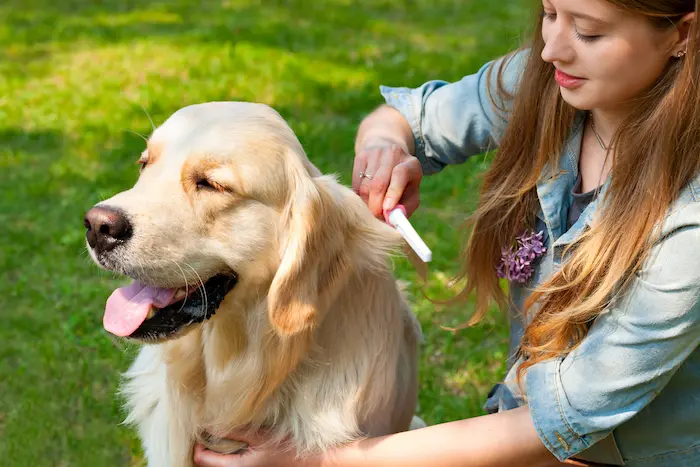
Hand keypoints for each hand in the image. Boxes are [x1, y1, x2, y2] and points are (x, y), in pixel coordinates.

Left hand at [193, 431, 313, 466]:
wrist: (310, 462)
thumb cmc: (287, 451)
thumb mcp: (260, 437)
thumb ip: (235, 431)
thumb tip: (211, 425)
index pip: (203, 459)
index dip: (198, 443)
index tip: (203, 426)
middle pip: (209, 461)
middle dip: (208, 444)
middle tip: (212, 425)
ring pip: (221, 461)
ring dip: (219, 447)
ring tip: (224, 430)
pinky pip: (232, 460)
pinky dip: (230, 450)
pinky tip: (237, 438)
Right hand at [352, 144, 422, 217]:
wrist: (389, 158)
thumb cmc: (403, 184)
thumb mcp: (411, 194)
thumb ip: (404, 208)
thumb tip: (390, 219)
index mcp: (411, 164)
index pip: (400, 174)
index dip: (393, 192)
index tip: (387, 208)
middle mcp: (393, 154)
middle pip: (379, 183)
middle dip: (376, 205)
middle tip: (376, 217)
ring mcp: (375, 153)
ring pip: (365, 186)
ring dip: (367, 202)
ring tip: (373, 207)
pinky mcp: (361, 156)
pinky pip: (356, 183)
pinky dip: (359, 196)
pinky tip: (366, 197)